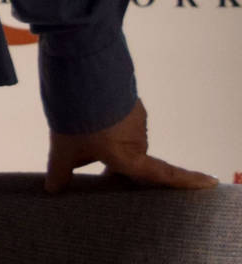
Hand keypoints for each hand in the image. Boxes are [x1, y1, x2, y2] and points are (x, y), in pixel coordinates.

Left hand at [44, 98, 217, 191]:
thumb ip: (60, 170)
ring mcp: (135, 119)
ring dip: (104, 141)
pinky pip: (118, 120)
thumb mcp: (63, 146)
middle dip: (112, 165)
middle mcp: (139, 140)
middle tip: (90, 171)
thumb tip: (53, 189)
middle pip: (131, 159)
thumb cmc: (76, 117)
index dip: (186, 181)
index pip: (162, 175)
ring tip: (76, 135)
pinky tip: (82, 118)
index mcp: (130, 156)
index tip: (210, 183)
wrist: (82, 74)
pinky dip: (104, 124)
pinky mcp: (127, 102)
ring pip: (122, 138)